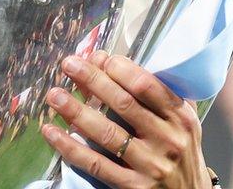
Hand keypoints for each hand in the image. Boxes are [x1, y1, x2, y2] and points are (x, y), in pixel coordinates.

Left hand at [40, 51, 210, 188]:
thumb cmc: (177, 148)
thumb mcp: (175, 119)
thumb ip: (149, 93)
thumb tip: (103, 61)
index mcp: (180, 116)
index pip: (146, 85)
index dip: (118, 68)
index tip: (97, 57)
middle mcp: (168, 139)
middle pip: (124, 104)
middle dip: (93, 80)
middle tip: (69, 65)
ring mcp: (151, 165)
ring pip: (107, 133)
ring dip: (76, 112)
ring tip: (55, 96)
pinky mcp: (134, 187)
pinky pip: (96, 164)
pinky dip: (71, 147)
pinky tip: (52, 132)